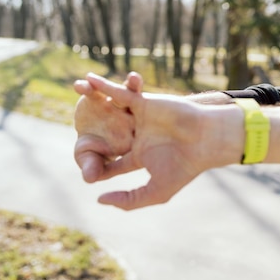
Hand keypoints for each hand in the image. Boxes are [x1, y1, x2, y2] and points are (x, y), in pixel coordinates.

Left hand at [74, 73, 243, 209]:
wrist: (205, 140)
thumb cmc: (184, 167)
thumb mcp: (156, 192)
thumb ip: (129, 200)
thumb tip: (100, 199)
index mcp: (143, 156)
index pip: (117, 164)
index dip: (101, 168)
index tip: (87, 175)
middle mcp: (140, 136)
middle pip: (111, 135)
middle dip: (93, 132)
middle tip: (74, 129)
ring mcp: (141, 118)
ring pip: (113, 110)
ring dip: (95, 100)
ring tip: (76, 88)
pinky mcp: (144, 103)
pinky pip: (120, 94)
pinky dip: (104, 87)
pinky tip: (88, 79)